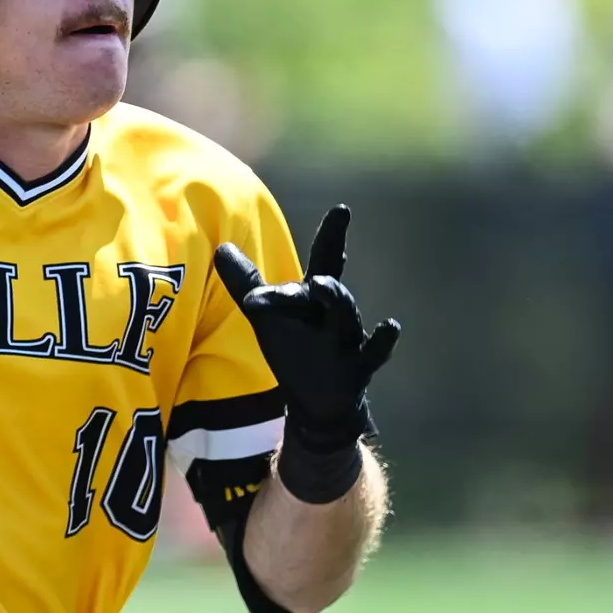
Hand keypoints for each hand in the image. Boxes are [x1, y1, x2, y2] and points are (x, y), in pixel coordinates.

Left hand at [214, 204, 400, 450]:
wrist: (317, 403)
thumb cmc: (294, 350)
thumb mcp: (266, 315)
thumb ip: (245, 282)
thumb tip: (221, 247)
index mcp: (314, 299)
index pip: (325, 260)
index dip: (334, 234)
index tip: (343, 209)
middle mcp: (334, 314)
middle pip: (331, 287)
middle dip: (327, 265)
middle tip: (324, 241)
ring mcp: (347, 341)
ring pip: (345, 317)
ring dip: (336, 300)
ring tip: (321, 286)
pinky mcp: (356, 370)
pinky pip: (374, 354)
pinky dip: (384, 342)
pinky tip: (392, 325)